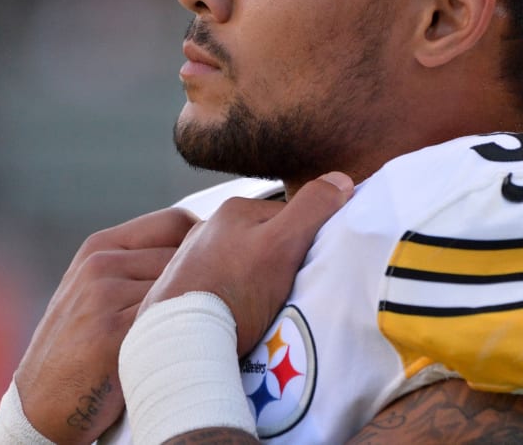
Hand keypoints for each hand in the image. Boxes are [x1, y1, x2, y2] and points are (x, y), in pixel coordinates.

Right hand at [13, 208, 197, 443]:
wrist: (40, 401)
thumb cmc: (79, 347)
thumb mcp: (94, 290)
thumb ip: (135, 264)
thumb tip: (201, 244)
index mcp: (99, 247)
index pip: (174, 221)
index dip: (205, 242)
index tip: (220, 265)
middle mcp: (99, 265)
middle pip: (186, 254)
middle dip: (206, 278)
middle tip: (214, 306)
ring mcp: (103, 298)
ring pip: (183, 287)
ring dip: (196, 308)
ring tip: (195, 330)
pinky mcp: (111, 336)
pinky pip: (170, 322)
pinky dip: (185, 334)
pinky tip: (182, 349)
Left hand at [141, 172, 353, 354]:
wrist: (182, 342)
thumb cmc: (233, 293)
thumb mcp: (283, 245)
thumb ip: (312, 209)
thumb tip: (340, 180)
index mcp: (234, 210)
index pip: (289, 217)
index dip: (307, 244)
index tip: (311, 270)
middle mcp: (209, 228)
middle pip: (265, 242)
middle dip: (280, 265)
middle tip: (289, 295)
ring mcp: (193, 260)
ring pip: (244, 267)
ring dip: (257, 286)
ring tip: (264, 312)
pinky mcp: (184, 291)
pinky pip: (223, 289)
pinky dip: (235, 301)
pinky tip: (239, 320)